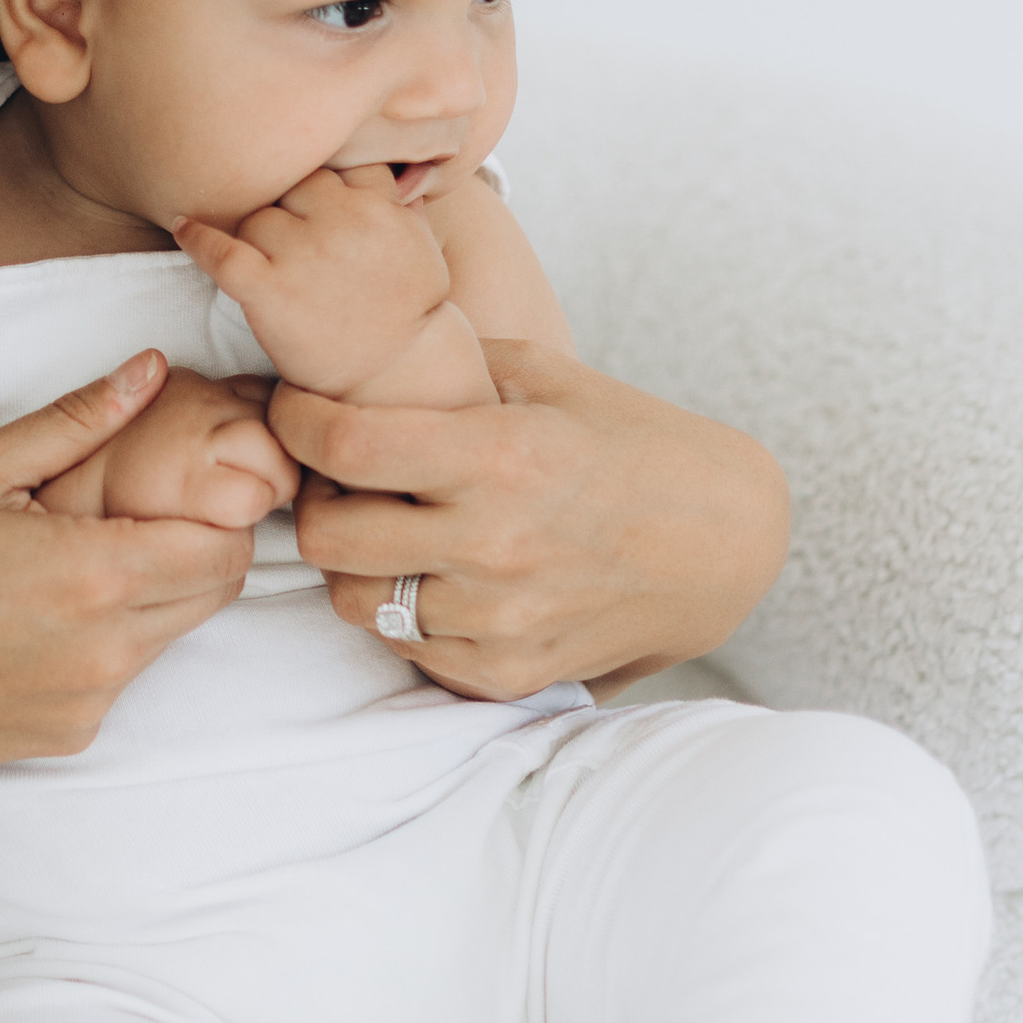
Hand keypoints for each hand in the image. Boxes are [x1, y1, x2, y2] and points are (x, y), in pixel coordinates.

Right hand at [0, 351, 253, 777]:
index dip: (219, 508)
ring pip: (169, 635)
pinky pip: (118, 679)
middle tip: (133, 512)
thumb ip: (76, 420)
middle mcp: (107, 649)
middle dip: (196, 546)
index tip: (184, 483)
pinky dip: (100, 644)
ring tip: (69, 563)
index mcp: (94, 573)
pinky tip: (32, 620)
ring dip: (148, 595)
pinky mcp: (66, 735)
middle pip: (215, 592)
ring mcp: (89, 702)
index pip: (225, 545)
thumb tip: (152, 371)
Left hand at [176, 162, 450, 394]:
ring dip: (255, 238)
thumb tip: (400, 172)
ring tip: (269, 267)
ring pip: (256, 219)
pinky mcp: (271, 289)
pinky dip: (198, 239)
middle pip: (289, 187)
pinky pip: (221, 250)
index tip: (310, 203)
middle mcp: (342, 219)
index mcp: (378, 203)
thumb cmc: (407, 311)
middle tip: (289, 246)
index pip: (331, 163)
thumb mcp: (422, 245)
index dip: (318, 185)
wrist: (395, 374)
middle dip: (287, 212)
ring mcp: (304, 253)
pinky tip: (183, 228)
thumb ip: (401, 204)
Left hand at [269, 338, 790, 701]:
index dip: (296, 422)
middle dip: (315, 502)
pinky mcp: (511, 672)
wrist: (727, 545)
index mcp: (501, 457)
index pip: (345, 445)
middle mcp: (494, 544)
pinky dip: (408, 615)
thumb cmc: (636, 446)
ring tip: (387, 531)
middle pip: (328, 538)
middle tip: (336, 480)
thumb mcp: (552, 379)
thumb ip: (454, 366)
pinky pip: (410, 651)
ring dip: (357, 565)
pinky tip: (437, 578)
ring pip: (356, 604)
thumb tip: (361, 350)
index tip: (295, 409)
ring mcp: (501, 618)